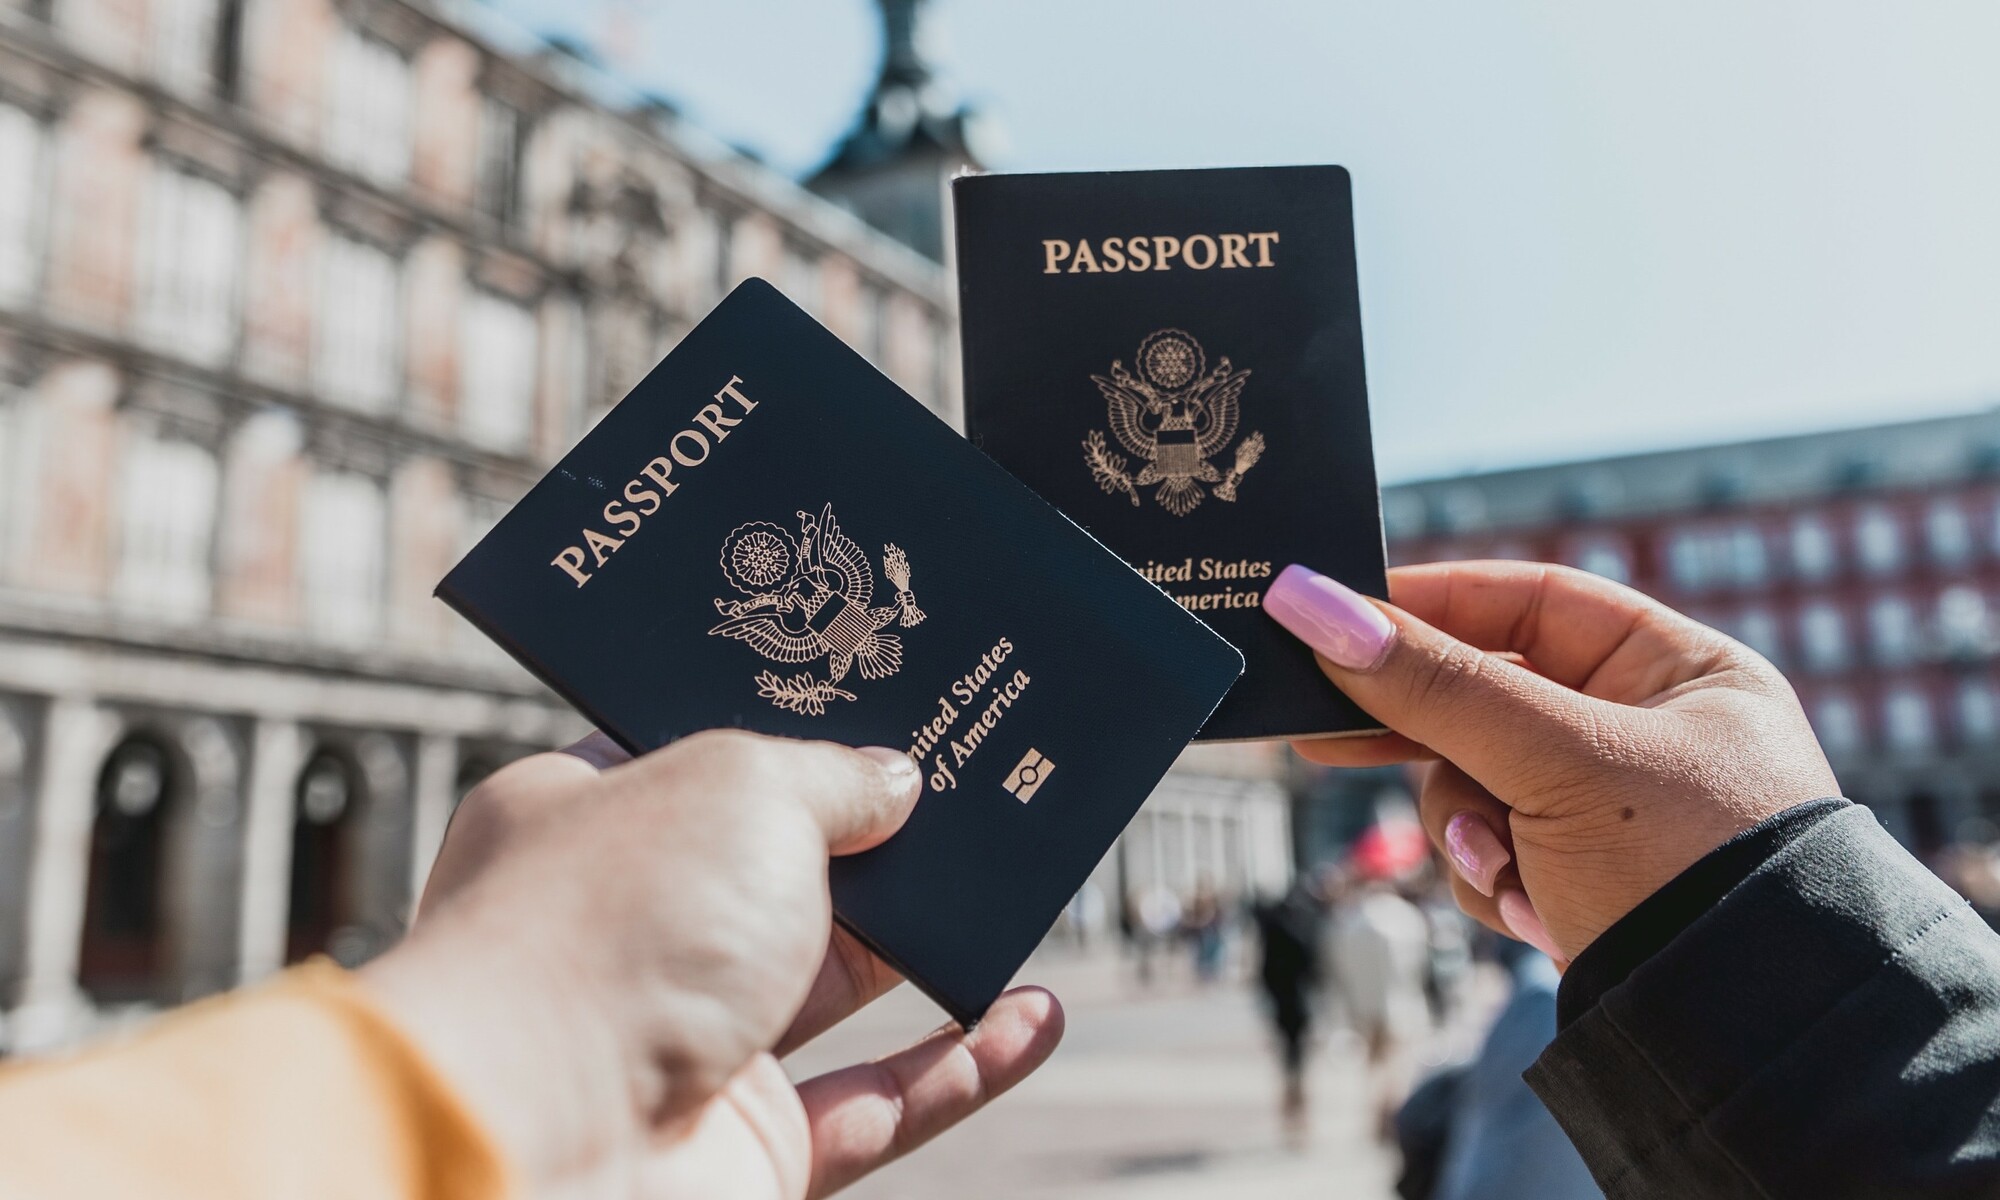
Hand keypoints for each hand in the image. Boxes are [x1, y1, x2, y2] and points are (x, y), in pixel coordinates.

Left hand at [361, 730, 1063, 1197]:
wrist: (537, 1150)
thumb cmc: (609, 931)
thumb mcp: (739, 787)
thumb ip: (830, 777)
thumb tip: (894, 782)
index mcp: (582, 821)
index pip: (692, 753)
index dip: (787, 724)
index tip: (877, 696)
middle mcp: (628, 931)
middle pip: (778, 868)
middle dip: (877, 834)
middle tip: (973, 782)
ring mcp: (686, 1044)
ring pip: (836, 984)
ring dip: (933, 943)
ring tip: (1023, 884)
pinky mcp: (745, 1148)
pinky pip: (877, 1104)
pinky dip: (962, 1066)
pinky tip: (1033, 1017)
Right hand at [1266, 560, 1838, 960]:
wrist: (1740, 1041)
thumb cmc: (1684, 868)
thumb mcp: (1554, 760)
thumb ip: (1431, 684)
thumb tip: (1309, 602)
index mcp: (1679, 670)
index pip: (1531, 602)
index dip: (1433, 605)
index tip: (1337, 616)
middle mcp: (1647, 732)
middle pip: (1487, 698)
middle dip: (1424, 736)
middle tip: (1320, 733)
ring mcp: (1611, 813)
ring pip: (1472, 784)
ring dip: (1467, 828)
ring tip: (1502, 867)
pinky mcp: (1581, 882)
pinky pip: (1492, 853)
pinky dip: (1494, 881)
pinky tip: (1534, 913)